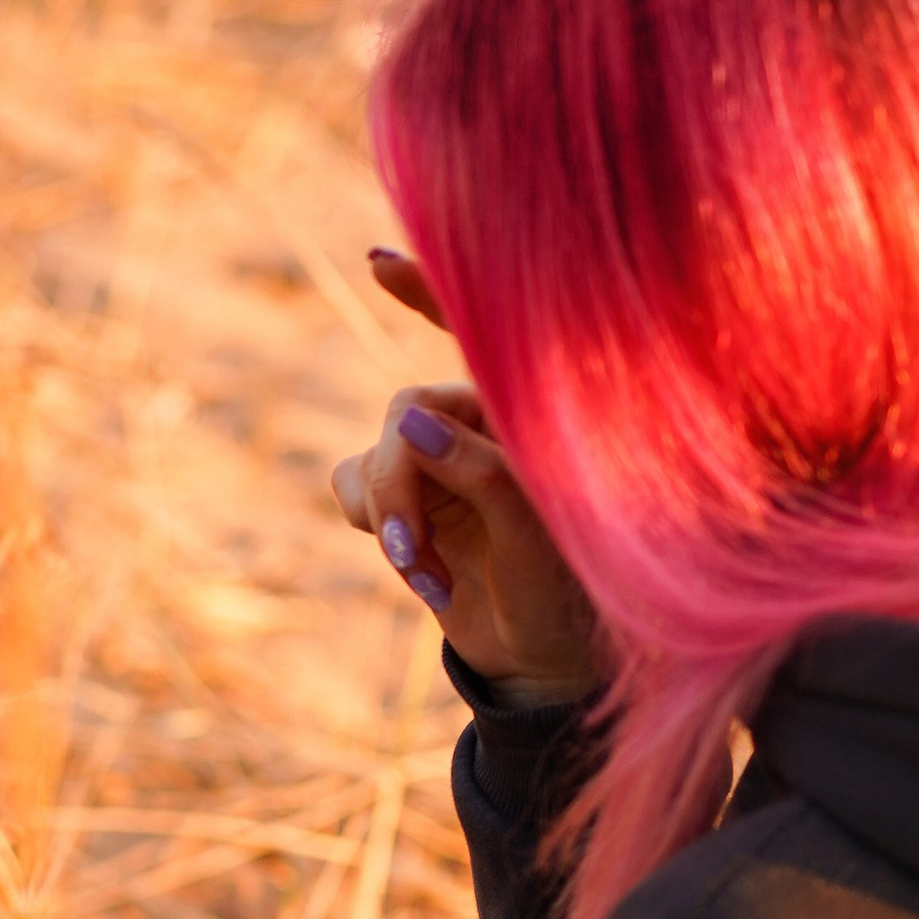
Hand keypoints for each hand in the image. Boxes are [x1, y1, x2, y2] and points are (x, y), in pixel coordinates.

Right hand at [329, 250, 601, 700]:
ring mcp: (438, 461)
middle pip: (403, 416)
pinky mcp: (405, 500)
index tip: (376, 260)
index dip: (427, 291)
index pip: (475, 335)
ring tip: (426, 576)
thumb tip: (406, 424)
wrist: (544, 658)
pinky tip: (418, 571)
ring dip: (388, 519)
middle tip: (412, 554)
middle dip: (398, 485)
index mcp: (526, 410)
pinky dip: (373, 527)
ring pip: (372, 456)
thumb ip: (476, 469)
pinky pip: (350, 484)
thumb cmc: (567, 588)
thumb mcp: (535, 528)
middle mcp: (478, 424)